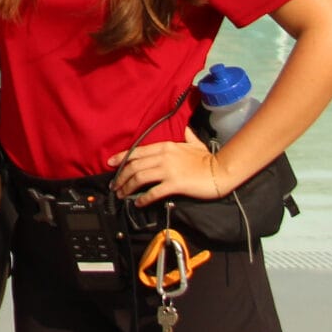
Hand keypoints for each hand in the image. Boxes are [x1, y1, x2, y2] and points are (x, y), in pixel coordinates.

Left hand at [109, 137, 229, 206]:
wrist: (221, 171)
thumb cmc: (208, 159)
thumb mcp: (194, 143)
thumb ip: (186, 135)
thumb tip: (185, 128)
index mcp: (165, 146)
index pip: (137, 151)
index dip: (121, 157)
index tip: (110, 163)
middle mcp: (163, 156)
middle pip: (134, 165)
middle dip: (121, 177)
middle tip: (114, 186)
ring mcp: (168, 170)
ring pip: (140, 177)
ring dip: (127, 187)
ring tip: (122, 195)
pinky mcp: (175, 184)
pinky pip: (154, 191)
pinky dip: (143, 198)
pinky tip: (138, 203)